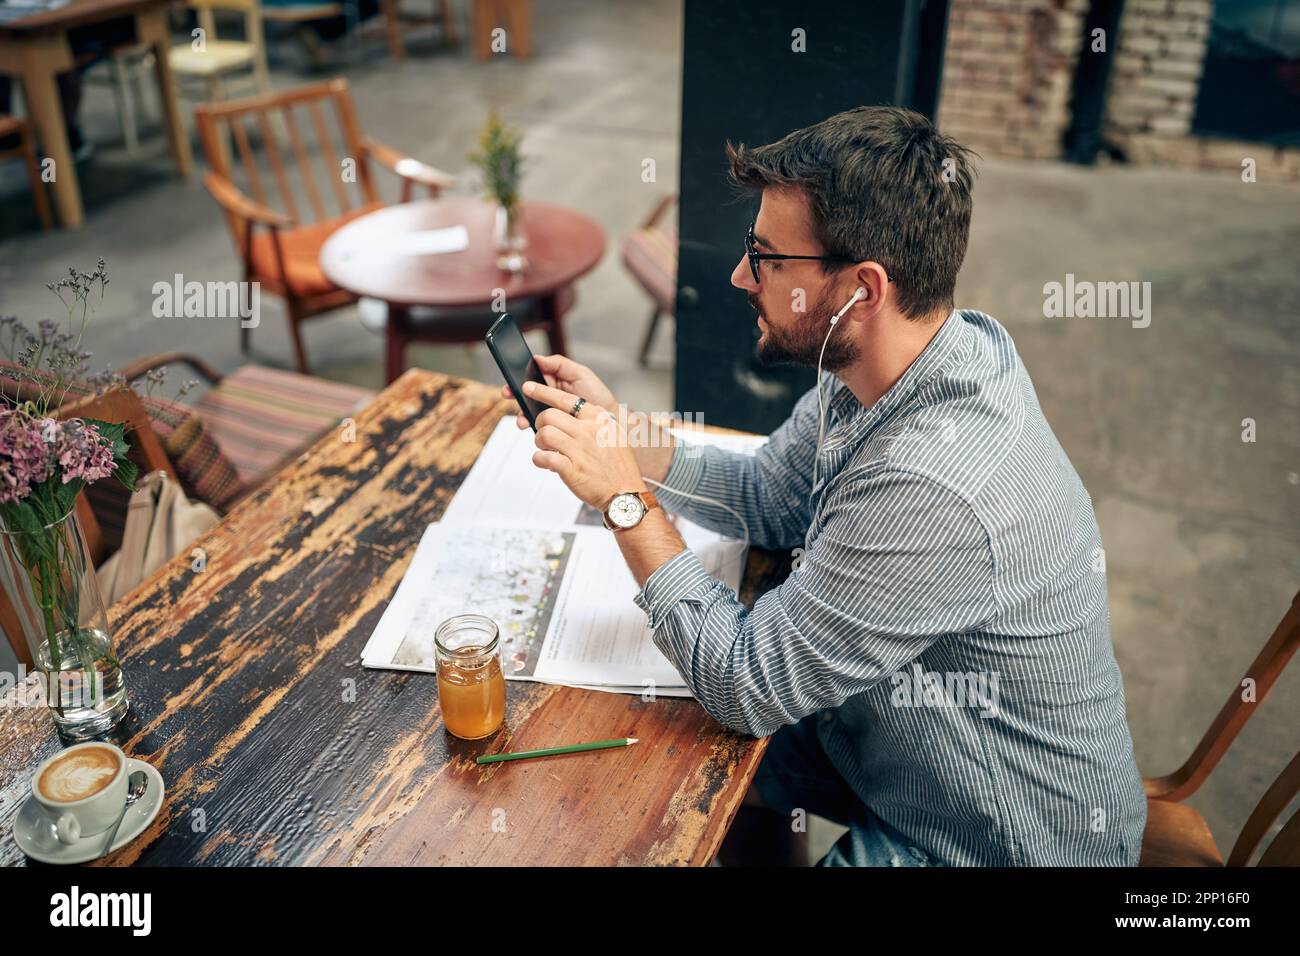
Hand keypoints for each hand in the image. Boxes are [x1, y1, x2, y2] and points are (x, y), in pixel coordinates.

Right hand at [498, 354, 616, 430]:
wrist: (609, 418)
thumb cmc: (597, 394)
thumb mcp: (580, 373)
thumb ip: (559, 364)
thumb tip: (537, 358)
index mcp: (552, 379)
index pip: (531, 376)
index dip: (518, 376)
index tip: (510, 377)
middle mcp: (548, 395)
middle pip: (525, 393)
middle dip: (514, 393)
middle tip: (508, 394)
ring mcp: (549, 411)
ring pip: (528, 410)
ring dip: (521, 413)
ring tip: (521, 418)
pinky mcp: (552, 425)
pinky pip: (537, 425)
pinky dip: (530, 425)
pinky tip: (530, 426)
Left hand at [523, 380, 645, 510]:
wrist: (625, 493)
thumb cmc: (619, 466)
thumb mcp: (615, 434)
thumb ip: (597, 421)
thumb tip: (580, 411)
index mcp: (598, 420)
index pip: (565, 399)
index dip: (543, 392)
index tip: (529, 388)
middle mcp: (588, 431)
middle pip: (549, 415)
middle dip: (540, 424)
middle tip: (544, 434)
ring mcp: (580, 450)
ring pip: (544, 434)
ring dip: (539, 442)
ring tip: (546, 449)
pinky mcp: (572, 469)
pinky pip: (544, 457)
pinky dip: (539, 460)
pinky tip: (545, 463)